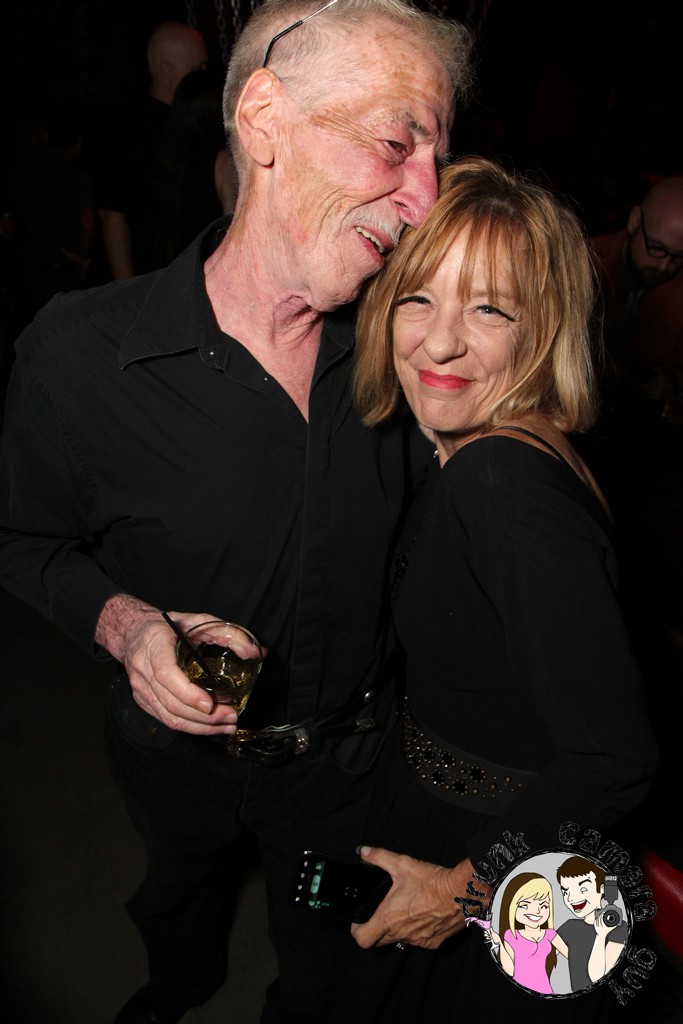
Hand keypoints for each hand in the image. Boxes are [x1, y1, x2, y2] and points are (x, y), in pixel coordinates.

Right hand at [96, 594, 243, 733]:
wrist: (133, 632)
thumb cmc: (167, 626)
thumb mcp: (197, 620)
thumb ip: (227, 633)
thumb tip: (255, 652)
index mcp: (154, 645)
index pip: (166, 675)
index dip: (188, 693)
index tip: (210, 704)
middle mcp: (143, 669)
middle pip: (171, 702)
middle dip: (203, 717)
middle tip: (230, 717)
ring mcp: (140, 688)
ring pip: (168, 717)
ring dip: (199, 727)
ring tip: (225, 727)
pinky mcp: (142, 700)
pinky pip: (165, 719)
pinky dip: (188, 726)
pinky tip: (208, 727)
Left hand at [350, 847, 488, 950]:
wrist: (461, 893)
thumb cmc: (432, 882)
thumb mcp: (402, 864)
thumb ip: (379, 857)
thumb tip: (363, 852)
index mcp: (389, 918)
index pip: (363, 939)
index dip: (357, 930)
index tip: (359, 920)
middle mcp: (402, 934)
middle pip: (379, 941)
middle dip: (375, 929)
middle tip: (380, 912)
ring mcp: (418, 941)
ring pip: (400, 940)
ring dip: (397, 929)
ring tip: (405, 909)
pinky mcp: (433, 943)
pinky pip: (418, 941)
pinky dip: (416, 931)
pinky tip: (422, 914)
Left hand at [593, 915, 617, 939]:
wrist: (601, 936)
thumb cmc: (606, 932)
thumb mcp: (610, 929)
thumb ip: (613, 926)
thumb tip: (617, 924)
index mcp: (603, 927)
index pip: (602, 920)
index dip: (602, 916)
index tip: (603, 913)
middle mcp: (600, 926)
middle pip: (599, 919)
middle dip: (600, 915)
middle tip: (602, 913)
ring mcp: (597, 926)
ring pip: (596, 920)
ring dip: (598, 916)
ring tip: (600, 914)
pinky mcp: (595, 926)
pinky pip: (594, 921)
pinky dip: (596, 919)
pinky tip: (597, 917)